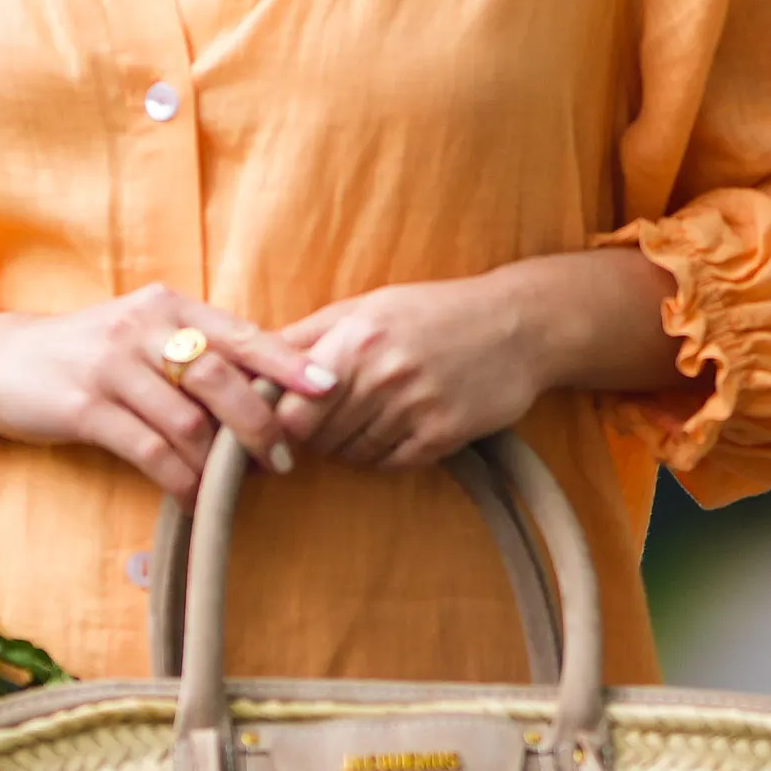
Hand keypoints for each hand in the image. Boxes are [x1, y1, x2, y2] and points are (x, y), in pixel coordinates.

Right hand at [0, 285, 333, 498]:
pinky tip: (192, 499)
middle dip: (260, 424)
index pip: (241, 335)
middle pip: (222, 377)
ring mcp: (111, 365)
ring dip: (218, 462)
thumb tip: (273, 394)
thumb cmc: (90, 357)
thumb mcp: (144, 339)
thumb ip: (198, 356)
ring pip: (187, 419)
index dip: (288, 364)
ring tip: (234, 487)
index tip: (329, 389)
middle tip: (284, 460)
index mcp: (169, 307)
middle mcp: (143, 328)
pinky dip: (177, 479)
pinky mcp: (83, 405)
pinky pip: (148, 448)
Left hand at [278, 250, 674, 470]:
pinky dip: (382, 455)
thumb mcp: (368, 306)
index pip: (291, 409)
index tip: (281, 422)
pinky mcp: (443, 436)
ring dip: (348, 446)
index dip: (279, 422)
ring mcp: (415, 409)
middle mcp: (383, 376)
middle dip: (312, 435)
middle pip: (317, 437)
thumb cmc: (434, 311)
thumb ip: (310, 335)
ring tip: (366, 419)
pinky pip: (389, 464)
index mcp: (356, 340)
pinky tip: (394, 430)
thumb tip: (251, 358)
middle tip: (322, 424)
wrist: (519, 327)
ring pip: (351, 454)